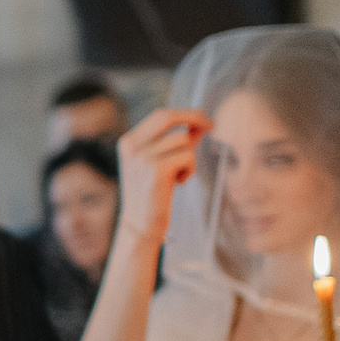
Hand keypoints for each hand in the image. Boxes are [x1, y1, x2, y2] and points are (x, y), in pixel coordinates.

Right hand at [116, 109, 209, 245]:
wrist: (140, 226)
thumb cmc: (152, 195)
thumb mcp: (159, 164)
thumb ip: (175, 143)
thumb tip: (199, 124)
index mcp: (128, 142)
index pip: (160, 116)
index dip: (185, 114)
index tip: (202, 118)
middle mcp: (132, 146)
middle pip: (168, 117)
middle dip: (193, 117)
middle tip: (211, 125)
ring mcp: (142, 157)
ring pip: (183, 140)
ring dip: (189, 158)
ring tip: (179, 176)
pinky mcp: (156, 169)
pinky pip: (187, 156)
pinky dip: (190, 169)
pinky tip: (179, 183)